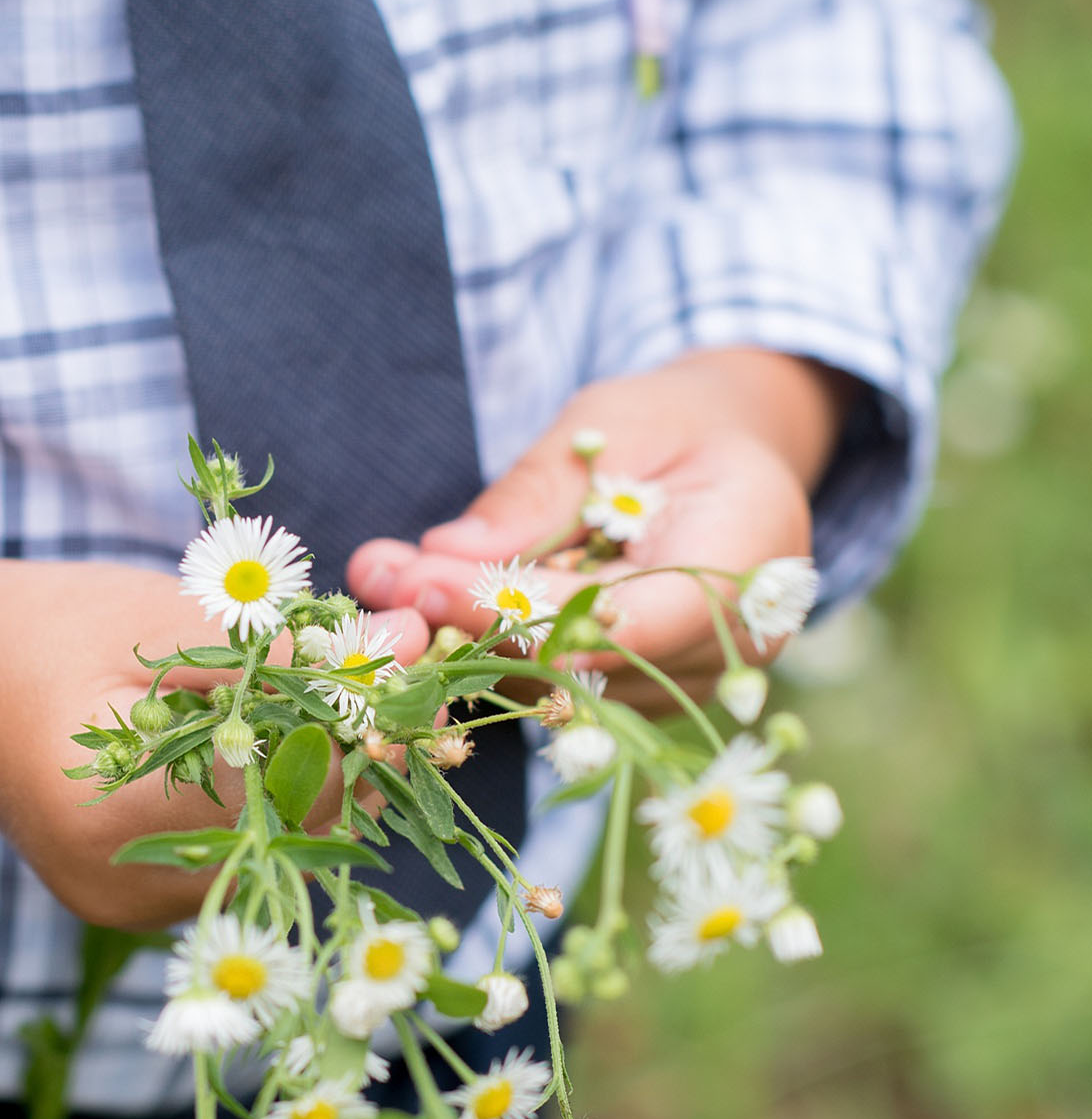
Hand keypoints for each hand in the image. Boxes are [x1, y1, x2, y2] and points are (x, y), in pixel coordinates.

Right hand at [0, 508, 428, 931]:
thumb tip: (412, 651)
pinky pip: (247, 860)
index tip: (421, 674)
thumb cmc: (47, 625)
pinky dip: (284, 803)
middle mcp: (123, 891)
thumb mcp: (171, 614)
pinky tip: (302, 747)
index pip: (290, 788)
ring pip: (283, 855)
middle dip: (366, 757)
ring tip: (365, 705)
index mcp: (111, 816)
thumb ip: (289, 644)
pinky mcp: (138, 910)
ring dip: (334, 781)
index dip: (370, 730)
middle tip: (416, 683)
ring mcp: (129, 914)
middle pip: (298, 835)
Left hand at [346, 350, 849, 713]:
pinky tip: (413, 596)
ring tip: (378, 576)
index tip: (423, 580)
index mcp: (745, 569)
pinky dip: (478, 642)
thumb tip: (446, 552)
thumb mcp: (616, 423)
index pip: (622, 623)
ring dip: (455, 635)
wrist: (730, 458)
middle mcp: (721, 652)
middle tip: (374, 576)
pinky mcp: (632, 696)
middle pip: (575, 664)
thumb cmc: (677, 424)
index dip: (517, 612)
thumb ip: (544, 490)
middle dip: (463, 620)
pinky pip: (548, 682)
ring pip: (550, 683)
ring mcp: (678, 686)